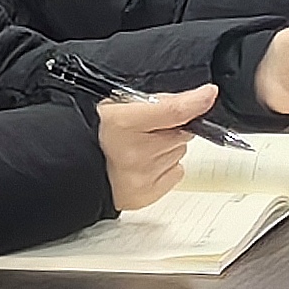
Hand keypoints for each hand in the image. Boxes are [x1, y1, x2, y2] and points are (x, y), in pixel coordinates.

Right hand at [96, 88, 215, 211]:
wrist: (79, 167)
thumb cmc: (98, 135)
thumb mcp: (119, 105)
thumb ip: (159, 101)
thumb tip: (196, 98)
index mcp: (123, 123)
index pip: (172, 111)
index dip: (195, 101)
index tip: (208, 94)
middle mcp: (134, 153)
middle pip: (181, 133)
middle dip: (172, 129)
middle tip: (148, 131)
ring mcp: (142, 177)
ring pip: (179, 153)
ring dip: (168, 149)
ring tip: (141, 149)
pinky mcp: (147, 194)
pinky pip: (176, 172)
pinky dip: (166, 167)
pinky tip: (145, 165)